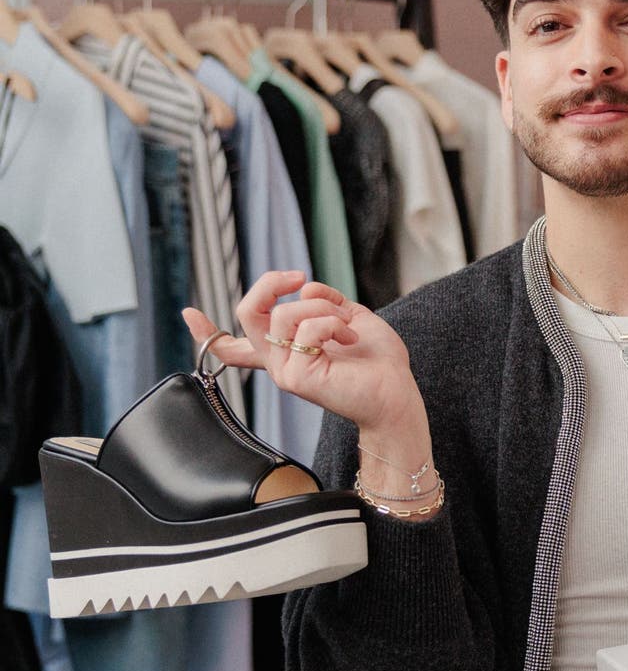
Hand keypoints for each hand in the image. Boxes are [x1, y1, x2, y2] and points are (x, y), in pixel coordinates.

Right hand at [182, 271, 429, 445]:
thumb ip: (322, 300)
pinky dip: (332, 323)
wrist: (397, 393)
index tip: (188, 314)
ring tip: (346, 327)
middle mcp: (279, 363)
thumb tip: (303, 286)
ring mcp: (284, 372)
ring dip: (322, 308)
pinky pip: (305, 330)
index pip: (235, 347)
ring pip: (281, 315)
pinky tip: (349, 339)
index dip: (207, 332)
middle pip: (246, 314)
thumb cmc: (378, 361)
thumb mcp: (347, 317)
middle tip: (298, 277)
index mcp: (286, 351)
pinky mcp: (295, 378)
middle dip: (268, 284)